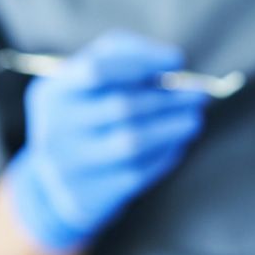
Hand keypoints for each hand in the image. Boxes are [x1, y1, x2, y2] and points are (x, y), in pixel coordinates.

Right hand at [5, 30, 208, 253]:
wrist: (56, 180)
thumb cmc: (86, 112)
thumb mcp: (89, 79)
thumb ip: (127, 58)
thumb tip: (174, 62)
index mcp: (53, 93)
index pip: (99, 70)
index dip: (143, 62)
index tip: (178, 60)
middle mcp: (54, 129)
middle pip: (122, 106)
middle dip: (169, 97)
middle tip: (200, 93)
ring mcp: (69, 166)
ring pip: (133, 142)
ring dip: (173, 127)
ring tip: (195, 119)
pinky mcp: (89, 195)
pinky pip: (138, 172)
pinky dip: (164, 154)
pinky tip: (178, 143)